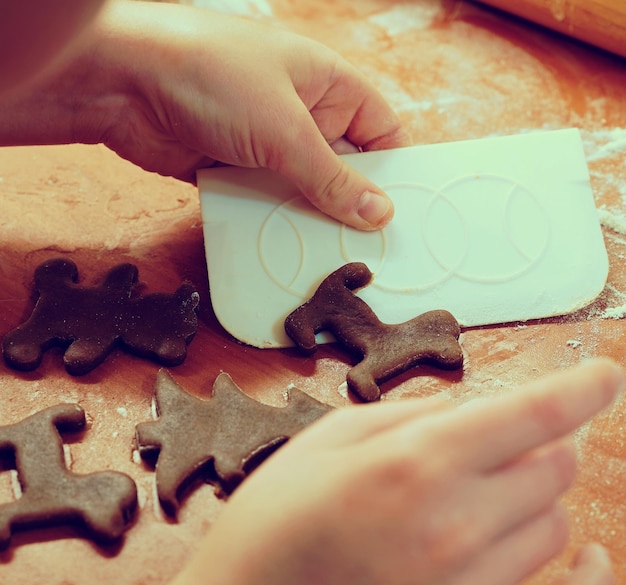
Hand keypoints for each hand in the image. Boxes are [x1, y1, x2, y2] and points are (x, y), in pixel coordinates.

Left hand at [82, 2, 409, 228]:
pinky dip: (272, 221)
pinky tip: (283, 249)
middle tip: (366, 247)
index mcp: (327, 84)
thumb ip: (332, 177)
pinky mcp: (233, 166)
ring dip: (309, 217)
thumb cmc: (210, 75)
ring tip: (328, 257)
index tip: (403, 213)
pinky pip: (265, 199)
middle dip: (351, 204)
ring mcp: (264, 141)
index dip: (394, 169)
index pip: (380, 129)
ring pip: (302, 188)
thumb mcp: (285, 130)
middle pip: (342, 165)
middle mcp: (300, 112)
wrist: (120, 81)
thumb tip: (379, 212)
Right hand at [136, 358, 622, 584]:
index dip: (580, 388)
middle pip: (551, 466)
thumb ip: (406, 412)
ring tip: (496, 488)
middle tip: (508, 437)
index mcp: (413, 462)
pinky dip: (590, 576)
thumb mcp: (326, 438)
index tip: (606, 373)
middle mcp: (453, 525)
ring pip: (555, 524)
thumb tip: (468, 408)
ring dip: (538, 494)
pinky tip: (593, 555)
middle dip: (539, 441)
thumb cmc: (273, 520)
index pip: (530, 414)